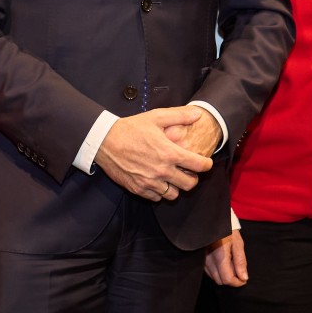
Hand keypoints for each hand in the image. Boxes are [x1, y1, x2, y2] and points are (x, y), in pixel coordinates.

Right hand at [96, 107, 214, 200]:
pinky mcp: (138, 189)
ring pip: (174, 195)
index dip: (206, 165)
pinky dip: (160, 192)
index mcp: (170, 153)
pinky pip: (156, 198)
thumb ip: (179, 116)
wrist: (105, 141)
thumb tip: (198, 113)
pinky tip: (157, 182)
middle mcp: (162, 170)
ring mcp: (150, 182)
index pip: (199, 165)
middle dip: (193, 178)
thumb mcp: (156, 117)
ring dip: (176, 187)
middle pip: (190, 184)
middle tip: (189, 172)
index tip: (205, 163)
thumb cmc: (131, 128)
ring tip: (173, 178)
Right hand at [204, 232, 247, 286]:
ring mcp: (202, 260)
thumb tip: (244, 278)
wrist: (212, 220)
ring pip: (213, 277)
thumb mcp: (238, 243)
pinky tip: (222, 263)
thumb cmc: (227, 229)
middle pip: (220, 281)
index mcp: (220, 256)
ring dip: (223, 276)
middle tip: (239, 271)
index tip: (244, 279)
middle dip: (231, 280)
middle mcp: (209, 260)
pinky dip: (217, 272)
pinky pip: (208, 272)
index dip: (237, 282)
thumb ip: (240, 261)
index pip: (227, 279)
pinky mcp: (199, 259)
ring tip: (230, 265)